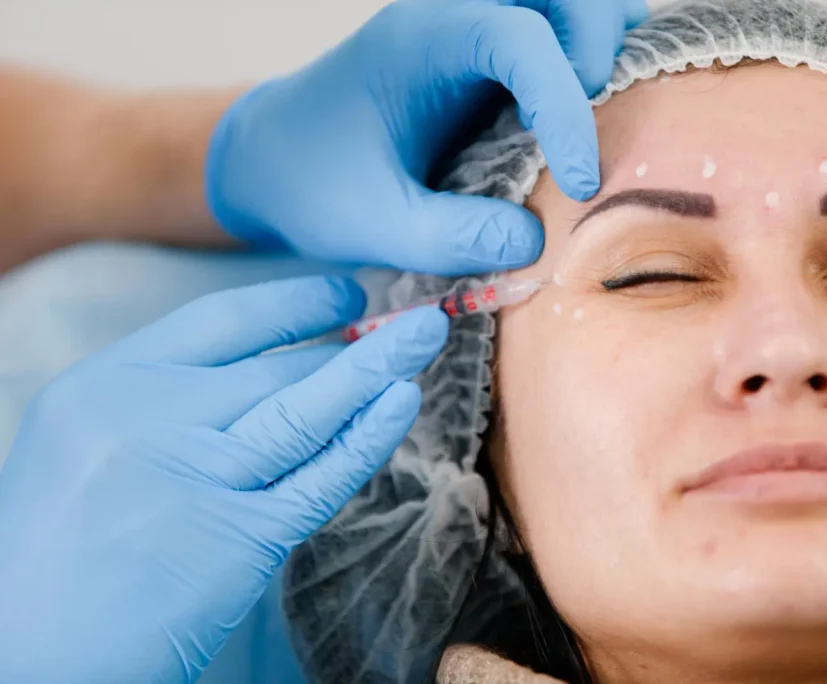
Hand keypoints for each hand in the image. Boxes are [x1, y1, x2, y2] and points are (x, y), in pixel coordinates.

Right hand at [0, 277, 448, 683]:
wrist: (30, 649)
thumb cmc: (56, 545)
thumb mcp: (88, 439)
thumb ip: (166, 397)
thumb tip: (276, 364)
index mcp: (108, 382)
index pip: (223, 320)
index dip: (296, 303)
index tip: (345, 296)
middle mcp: (151, 419)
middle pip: (275, 368)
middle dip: (352, 345)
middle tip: (410, 327)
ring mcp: (197, 478)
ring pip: (306, 408)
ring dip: (378, 368)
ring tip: (427, 336)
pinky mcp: (238, 539)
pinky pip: (319, 476)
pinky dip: (367, 437)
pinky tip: (401, 403)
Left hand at [205, 0, 647, 273]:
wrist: (277, 159)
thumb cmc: (314, 183)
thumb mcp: (372, 224)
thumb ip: (447, 237)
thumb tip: (534, 240)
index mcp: (421, 39)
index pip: (517, 38)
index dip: (563, 105)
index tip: (579, 185)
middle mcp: (454, 15)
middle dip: (594, 43)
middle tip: (586, 120)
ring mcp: (474, 29)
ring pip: (565, 0)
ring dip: (599, 41)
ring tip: (595, 107)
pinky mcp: (488, 57)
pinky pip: (556, 29)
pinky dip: (589, 53)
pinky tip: (587, 105)